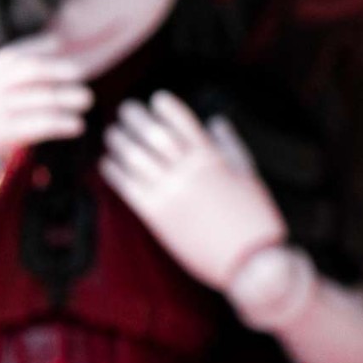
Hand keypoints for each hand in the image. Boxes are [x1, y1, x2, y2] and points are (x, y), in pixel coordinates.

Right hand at [0, 32, 93, 185]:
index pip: (20, 51)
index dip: (44, 47)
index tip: (61, 44)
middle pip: (38, 70)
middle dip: (63, 71)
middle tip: (81, 75)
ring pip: (45, 96)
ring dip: (69, 97)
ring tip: (85, 101)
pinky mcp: (0, 134)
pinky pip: (41, 124)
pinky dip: (63, 123)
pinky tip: (75, 127)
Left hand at [101, 92, 287, 289]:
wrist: (251, 263)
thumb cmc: (255, 220)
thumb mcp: (249, 176)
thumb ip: (230, 146)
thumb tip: (215, 122)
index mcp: (213, 160)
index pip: (185, 123)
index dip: (168, 108)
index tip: (156, 99)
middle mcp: (189, 173)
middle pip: (155, 135)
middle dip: (137, 119)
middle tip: (126, 110)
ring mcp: (172, 194)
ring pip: (136, 158)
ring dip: (120, 142)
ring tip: (112, 133)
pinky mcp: (159, 218)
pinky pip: (129, 189)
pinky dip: (115, 172)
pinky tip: (107, 163)